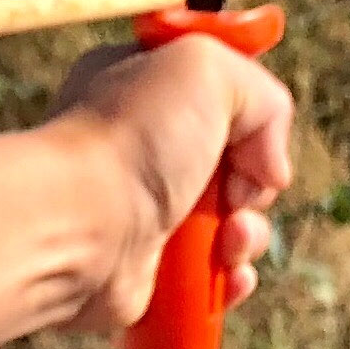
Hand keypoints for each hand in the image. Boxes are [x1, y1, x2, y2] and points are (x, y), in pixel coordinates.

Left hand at [40, 30, 295, 337]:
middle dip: (254, 186)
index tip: (249, 133)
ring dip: (248, 237)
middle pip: (236, 168)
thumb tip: (269, 166)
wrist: (80, 225)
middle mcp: (143, 149)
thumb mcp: (207, 68)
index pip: (219, 97)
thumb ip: (260, 93)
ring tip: (228, 240)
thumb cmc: (134, 138)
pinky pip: (212, 278)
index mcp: (146, 88)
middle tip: (236, 195)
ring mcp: (145, 213)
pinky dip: (231, 281)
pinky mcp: (149, 272)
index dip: (248, 118)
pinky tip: (226, 277)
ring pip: (232, 227)